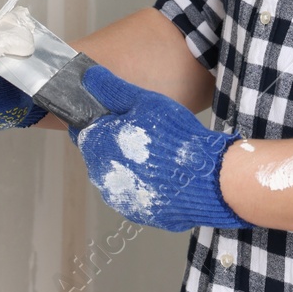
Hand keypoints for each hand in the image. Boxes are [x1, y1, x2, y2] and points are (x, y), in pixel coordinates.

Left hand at [68, 65, 249, 231]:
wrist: (208, 178)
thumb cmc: (175, 137)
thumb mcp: (145, 103)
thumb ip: (113, 90)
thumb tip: (89, 77)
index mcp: (97, 147)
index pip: (84, 132)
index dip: (101, 123)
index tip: (118, 119)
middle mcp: (102, 177)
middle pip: (100, 155)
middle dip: (115, 145)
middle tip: (143, 135)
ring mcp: (120, 199)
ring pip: (117, 176)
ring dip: (129, 166)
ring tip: (156, 155)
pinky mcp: (139, 214)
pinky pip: (135, 195)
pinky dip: (144, 184)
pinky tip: (163, 174)